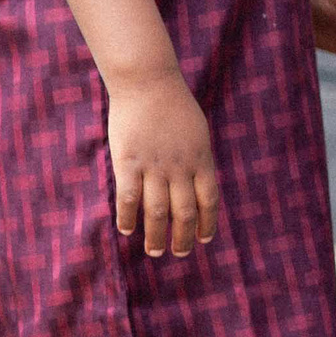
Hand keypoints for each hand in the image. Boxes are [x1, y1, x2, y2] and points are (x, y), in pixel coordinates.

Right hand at [106, 72, 219, 257]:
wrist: (148, 83)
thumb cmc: (172, 104)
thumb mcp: (196, 132)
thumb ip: (196, 158)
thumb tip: (194, 181)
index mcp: (200, 159)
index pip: (208, 200)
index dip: (206, 223)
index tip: (203, 239)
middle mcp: (180, 167)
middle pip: (184, 211)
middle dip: (183, 237)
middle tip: (179, 253)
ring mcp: (154, 166)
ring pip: (157, 211)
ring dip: (157, 235)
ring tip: (154, 251)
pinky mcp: (128, 162)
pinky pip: (128, 197)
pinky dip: (128, 217)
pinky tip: (127, 230)